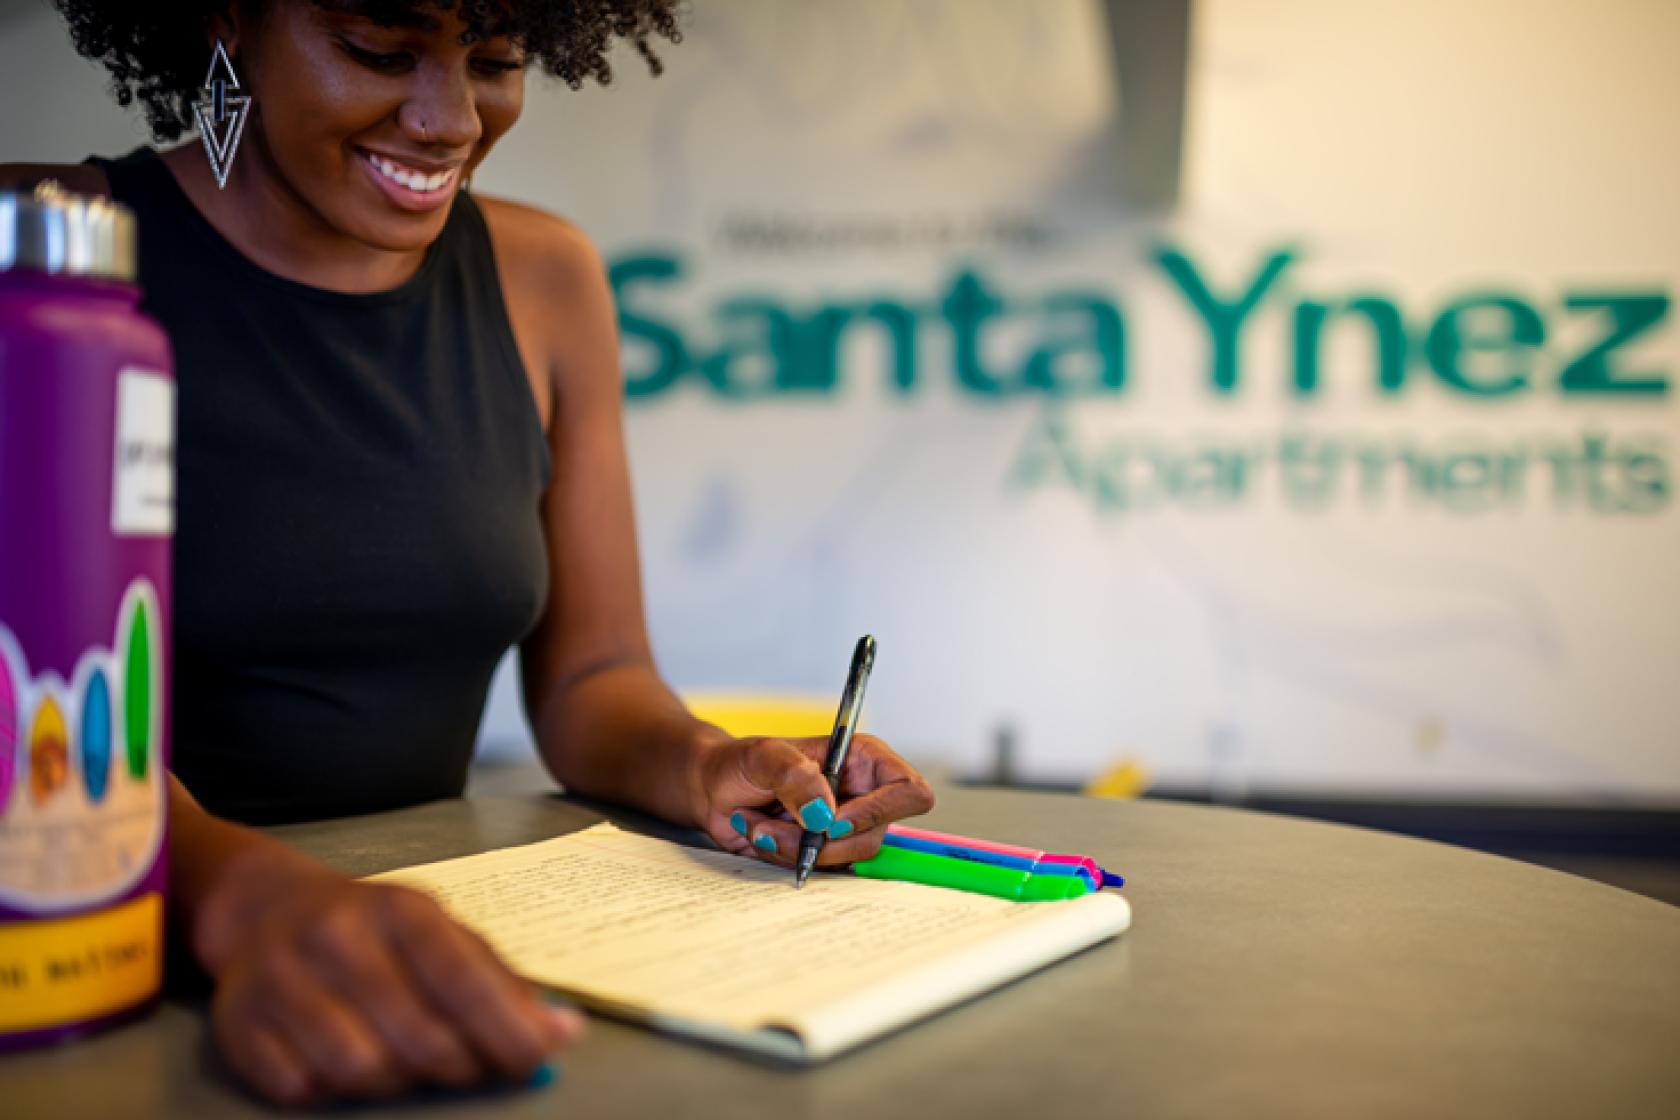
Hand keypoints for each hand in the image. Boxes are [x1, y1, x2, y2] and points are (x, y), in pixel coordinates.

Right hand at [192, 848, 583, 1106]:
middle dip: (456, 1067)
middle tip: (463, 1068)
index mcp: (401, 910)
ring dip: (393, 1084)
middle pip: (416, 1035)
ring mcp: (282, 979)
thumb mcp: (441, 933)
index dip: (505, 1029)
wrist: (265, 908)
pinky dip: (328, 1093)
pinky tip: (336, 1064)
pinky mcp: (237, 1023)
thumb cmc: (374, 931)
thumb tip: (564, 1034)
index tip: (536, 1060)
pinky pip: (299, 1089)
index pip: (463, 978)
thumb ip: (500, 984)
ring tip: (400, 1064)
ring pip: (359, 1069)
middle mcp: (338, 937)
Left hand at [690, 733, 934, 868]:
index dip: (880, 811)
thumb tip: (824, 813)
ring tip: (762, 825)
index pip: (909, 791)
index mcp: (864, 760)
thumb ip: (796, 776)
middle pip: (874, 836)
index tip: (833, 820)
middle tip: (777, 824)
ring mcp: (845, 827)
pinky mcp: (824, 852)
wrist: (713, 788)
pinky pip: (820, 871)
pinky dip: (787, 859)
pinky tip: (765, 835)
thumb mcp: (764, 756)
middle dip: (821, 839)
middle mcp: (862, 795)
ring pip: (846, 859)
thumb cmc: (741, 761)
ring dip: (796, 848)